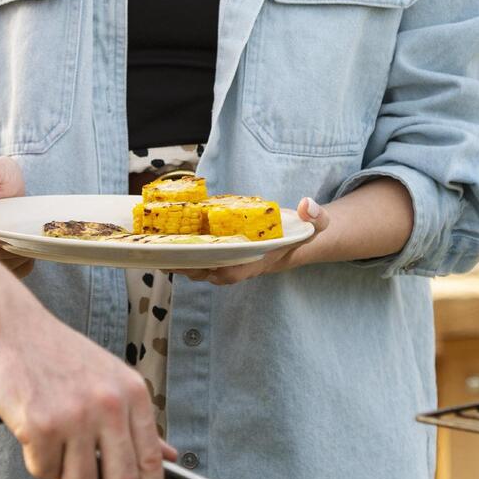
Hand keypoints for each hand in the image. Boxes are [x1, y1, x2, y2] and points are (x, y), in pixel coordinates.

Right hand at [0, 306, 171, 478]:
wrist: (9, 328)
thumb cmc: (55, 353)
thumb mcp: (108, 378)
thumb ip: (135, 419)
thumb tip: (166, 455)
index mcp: (132, 393)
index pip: (152, 462)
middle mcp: (109, 404)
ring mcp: (76, 416)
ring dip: (65, 477)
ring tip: (56, 444)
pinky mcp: (41, 426)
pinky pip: (44, 472)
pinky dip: (37, 463)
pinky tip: (34, 433)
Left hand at [179, 197, 327, 285]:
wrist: (300, 239)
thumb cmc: (304, 233)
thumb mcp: (315, 225)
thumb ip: (315, 216)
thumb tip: (306, 204)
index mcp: (262, 261)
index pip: (239, 272)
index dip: (221, 271)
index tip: (207, 266)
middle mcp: (245, 264)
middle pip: (215, 273)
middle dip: (194, 269)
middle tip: (171, 261)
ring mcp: (236, 259)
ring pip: (206, 268)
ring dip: (185, 264)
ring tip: (162, 255)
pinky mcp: (228, 251)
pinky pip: (206, 256)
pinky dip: (189, 252)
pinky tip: (171, 242)